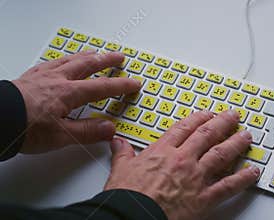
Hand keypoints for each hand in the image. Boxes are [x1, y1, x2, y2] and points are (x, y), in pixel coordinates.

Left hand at [12, 50, 140, 153]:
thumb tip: (110, 128)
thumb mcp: (61, 136)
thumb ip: (88, 131)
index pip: (102, 87)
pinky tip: (64, 60)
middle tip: (119, 57)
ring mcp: (43, 75)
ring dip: (87, 56)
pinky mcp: (30, 77)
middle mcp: (58, 80)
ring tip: (96, 53)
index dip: (121, 85)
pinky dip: (64, 59)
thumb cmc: (23, 128)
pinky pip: (53, 61)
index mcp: (68, 93)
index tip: (134, 83)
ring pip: (71, 60)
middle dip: (106, 61)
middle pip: (88, 65)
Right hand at [104, 110, 260, 219]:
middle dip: (223, 123)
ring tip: (247, 136)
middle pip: (207, 134)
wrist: (133, 217)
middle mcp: (183, 159)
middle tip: (233, 116)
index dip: (199, 118)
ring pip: (221, 154)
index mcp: (163, 151)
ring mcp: (196, 177)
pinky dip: (243, 178)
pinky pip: (228, 185)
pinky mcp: (204, 197)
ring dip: (236, 143)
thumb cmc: (128, 196)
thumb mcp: (120, 170)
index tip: (207, 114)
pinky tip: (253, 171)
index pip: (185, 128)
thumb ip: (123, 154)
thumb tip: (118, 143)